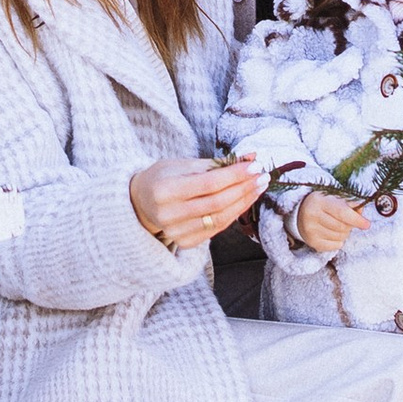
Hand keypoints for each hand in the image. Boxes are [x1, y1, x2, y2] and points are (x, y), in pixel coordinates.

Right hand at [129, 155, 267, 249]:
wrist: (141, 202)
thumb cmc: (163, 178)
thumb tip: (249, 159)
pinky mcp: (184, 242)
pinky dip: (233, 215)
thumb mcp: (181, 164)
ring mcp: (176, 232)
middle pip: (216, 203)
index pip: (208, 183)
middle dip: (243, 188)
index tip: (254, 166)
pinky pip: (216, 230)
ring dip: (243, 202)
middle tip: (261, 177)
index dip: (234, 175)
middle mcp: (168, 214)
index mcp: (164, 190)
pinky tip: (243, 202)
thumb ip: (215, 164)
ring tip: (257, 188)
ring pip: (219, 219)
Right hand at [295, 189, 364, 255]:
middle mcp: (312, 216)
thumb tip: (361, 213)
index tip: (367, 224)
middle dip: (350, 225)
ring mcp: (311, 230)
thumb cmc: (323, 203)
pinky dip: (339, 241)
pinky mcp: (312, 242)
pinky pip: (335, 246)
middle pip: (342, 227)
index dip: (356, 219)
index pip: (341, 212)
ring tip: (338, 225)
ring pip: (340, 237)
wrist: (300, 212)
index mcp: (319, 201)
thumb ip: (350, 203)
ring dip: (345, 233)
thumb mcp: (334, 197)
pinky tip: (333, 233)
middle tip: (349, 221)